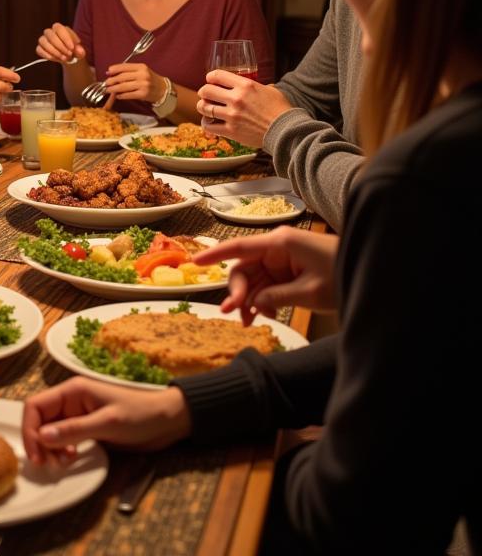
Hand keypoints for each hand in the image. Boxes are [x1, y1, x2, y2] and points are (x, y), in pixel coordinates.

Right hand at [22, 377, 191, 466]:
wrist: (167, 421)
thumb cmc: (139, 415)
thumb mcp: (107, 423)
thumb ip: (74, 430)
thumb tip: (42, 437)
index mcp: (72, 391)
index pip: (35, 406)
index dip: (30, 430)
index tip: (37, 457)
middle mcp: (70, 401)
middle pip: (39, 419)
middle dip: (39, 442)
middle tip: (49, 465)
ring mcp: (77, 415)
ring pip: (49, 431)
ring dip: (49, 448)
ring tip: (62, 463)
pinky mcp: (86, 428)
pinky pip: (63, 438)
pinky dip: (61, 450)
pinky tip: (70, 459)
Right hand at [36, 23, 85, 64]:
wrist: (69, 57)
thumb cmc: (74, 50)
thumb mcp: (79, 51)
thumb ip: (80, 50)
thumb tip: (80, 51)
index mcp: (60, 28)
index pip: (59, 28)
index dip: (65, 38)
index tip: (72, 48)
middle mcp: (50, 32)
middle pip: (51, 35)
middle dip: (60, 46)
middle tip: (69, 54)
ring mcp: (44, 40)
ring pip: (43, 41)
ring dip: (54, 51)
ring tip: (63, 58)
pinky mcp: (40, 48)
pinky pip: (39, 49)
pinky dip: (47, 55)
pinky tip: (55, 58)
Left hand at [103, 62, 163, 103]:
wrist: (163, 90)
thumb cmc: (150, 79)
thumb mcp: (142, 71)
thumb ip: (128, 71)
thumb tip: (110, 72)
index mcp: (141, 67)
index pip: (125, 66)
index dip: (115, 69)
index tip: (108, 72)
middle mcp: (142, 75)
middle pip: (122, 77)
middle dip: (112, 80)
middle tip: (106, 83)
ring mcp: (143, 85)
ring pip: (123, 86)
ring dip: (114, 89)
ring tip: (108, 90)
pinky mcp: (143, 94)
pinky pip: (128, 95)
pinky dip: (121, 96)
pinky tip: (118, 96)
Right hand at [193, 227, 339, 323]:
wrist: (371, 274)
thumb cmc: (343, 275)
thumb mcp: (311, 292)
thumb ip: (277, 297)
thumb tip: (253, 304)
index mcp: (280, 244)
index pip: (240, 247)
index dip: (215, 254)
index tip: (195, 262)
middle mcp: (277, 248)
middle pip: (244, 267)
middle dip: (237, 291)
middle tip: (233, 313)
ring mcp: (283, 260)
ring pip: (253, 279)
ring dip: (248, 300)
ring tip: (247, 322)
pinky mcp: (289, 271)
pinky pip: (266, 284)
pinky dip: (262, 300)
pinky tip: (261, 316)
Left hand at [197, 73, 290, 146]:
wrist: (286, 131)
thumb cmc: (281, 110)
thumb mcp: (270, 90)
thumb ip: (257, 87)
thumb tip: (256, 86)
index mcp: (245, 85)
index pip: (216, 75)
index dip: (210, 77)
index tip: (210, 81)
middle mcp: (236, 98)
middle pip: (206, 90)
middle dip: (203, 92)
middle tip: (205, 95)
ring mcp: (232, 115)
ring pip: (204, 108)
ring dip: (203, 107)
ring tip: (206, 109)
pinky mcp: (231, 131)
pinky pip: (209, 126)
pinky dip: (207, 124)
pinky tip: (210, 123)